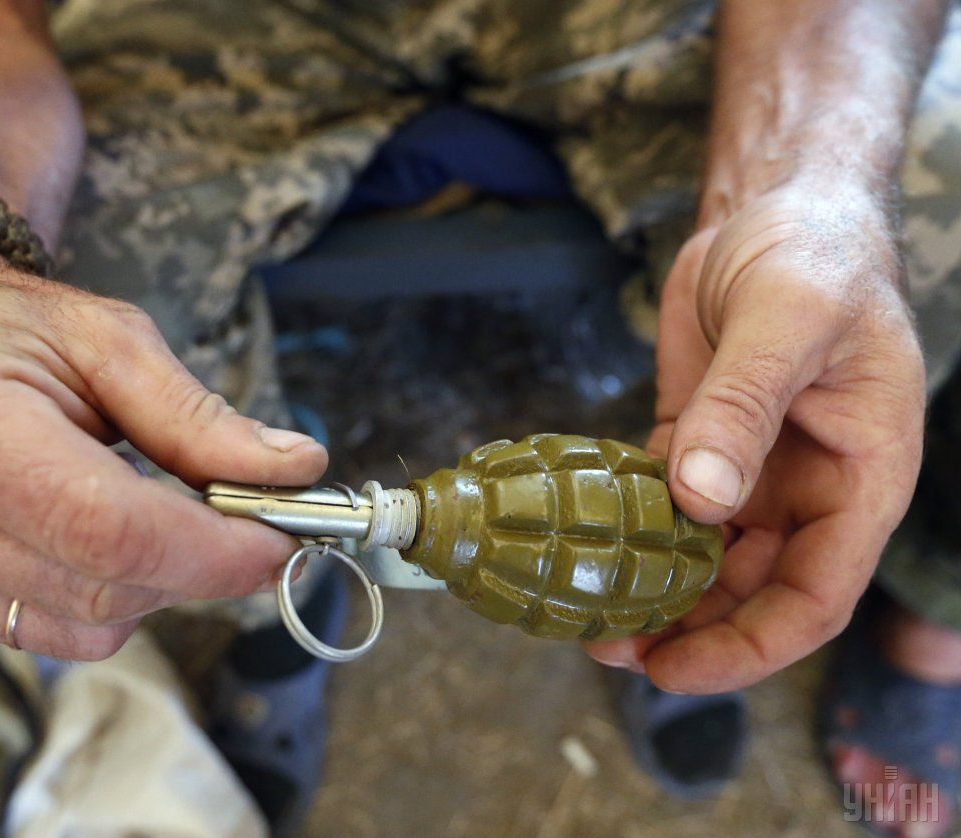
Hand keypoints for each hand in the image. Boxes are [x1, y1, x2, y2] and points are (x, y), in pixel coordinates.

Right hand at [0, 236, 327, 659]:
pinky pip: (53, 633)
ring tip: (148, 505)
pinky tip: (91, 532)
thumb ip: (198, 417)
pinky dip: (103, 596)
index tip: (281, 539)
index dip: (210, 549)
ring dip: (154, 581)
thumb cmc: (9, 329)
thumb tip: (293, 471)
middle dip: (200, 566)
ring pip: (87, 626)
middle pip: (101, 588)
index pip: (103, 527)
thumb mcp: (110, 339)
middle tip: (250, 522)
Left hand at [585, 184, 925, 691]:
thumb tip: (702, 499)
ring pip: (703, 557)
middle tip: (611, 647)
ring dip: (652, 589)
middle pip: (751, 590)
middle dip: (687, 629)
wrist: (776, 208)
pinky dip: (628, 531)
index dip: (752, 645)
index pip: (817, 594)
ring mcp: (751, 469)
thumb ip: (745, 406)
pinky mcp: (697, 442)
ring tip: (589, 611)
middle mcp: (808, 487)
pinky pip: (661, 505)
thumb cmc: (815, 253)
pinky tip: (586, 547)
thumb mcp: (788, 318)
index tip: (680, 668)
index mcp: (861, 477)